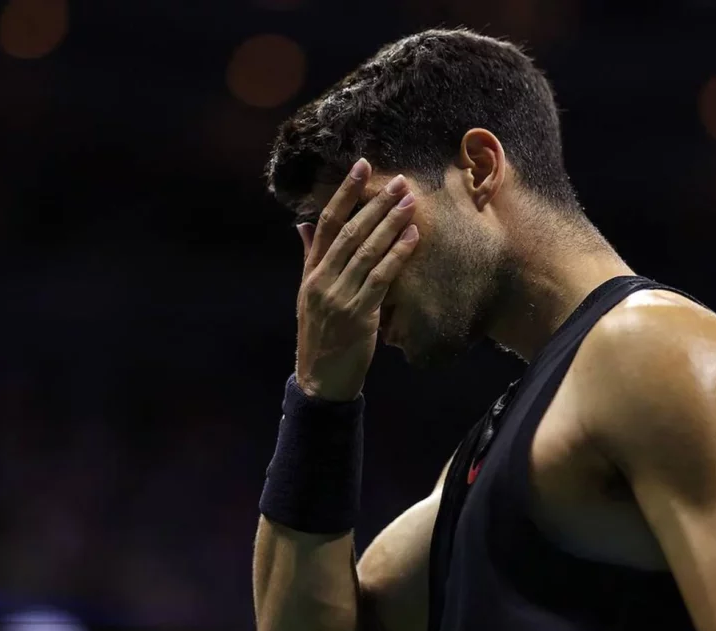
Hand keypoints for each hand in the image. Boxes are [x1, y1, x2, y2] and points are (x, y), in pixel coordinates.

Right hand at [294, 159, 419, 400]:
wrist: (321, 378)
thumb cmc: (320, 333)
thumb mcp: (307, 294)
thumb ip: (309, 257)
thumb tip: (303, 225)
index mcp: (310, 271)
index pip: (326, 223)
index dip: (344, 193)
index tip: (361, 167)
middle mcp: (322, 279)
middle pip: (350, 232)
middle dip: (375, 203)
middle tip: (399, 181)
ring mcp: (339, 296)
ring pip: (367, 251)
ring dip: (390, 224)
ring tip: (410, 202)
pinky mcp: (359, 314)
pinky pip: (381, 278)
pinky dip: (397, 255)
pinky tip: (412, 237)